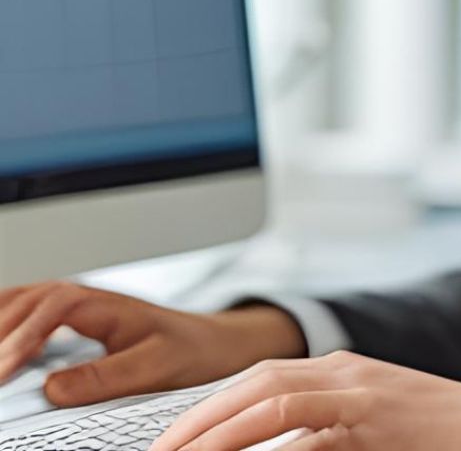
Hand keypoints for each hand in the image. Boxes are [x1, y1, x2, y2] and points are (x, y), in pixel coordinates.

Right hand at [0, 280, 306, 405]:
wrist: (213, 343)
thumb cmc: (189, 350)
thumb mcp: (155, 366)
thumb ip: (107, 376)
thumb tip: (53, 389)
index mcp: (106, 305)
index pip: (53, 306)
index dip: (23, 335)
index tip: (4, 370)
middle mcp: (88, 300)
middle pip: (29, 299)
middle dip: (1, 331)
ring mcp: (79, 309)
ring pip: (26, 302)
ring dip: (2, 323)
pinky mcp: (74, 324)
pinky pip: (30, 315)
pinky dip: (8, 325)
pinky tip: (1, 348)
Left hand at [147, 351, 460, 450]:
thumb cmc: (443, 439)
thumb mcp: (373, 434)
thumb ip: (323, 439)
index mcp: (343, 372)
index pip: (261, 378)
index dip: (212, 409)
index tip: (176, 440)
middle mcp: (346, 370)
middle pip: (256, 378)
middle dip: (201, 415)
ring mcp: (360, 386)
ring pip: (271, 392)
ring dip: (218, 424)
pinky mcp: (374, 410)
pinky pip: (303, 419)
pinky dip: (261, 434)